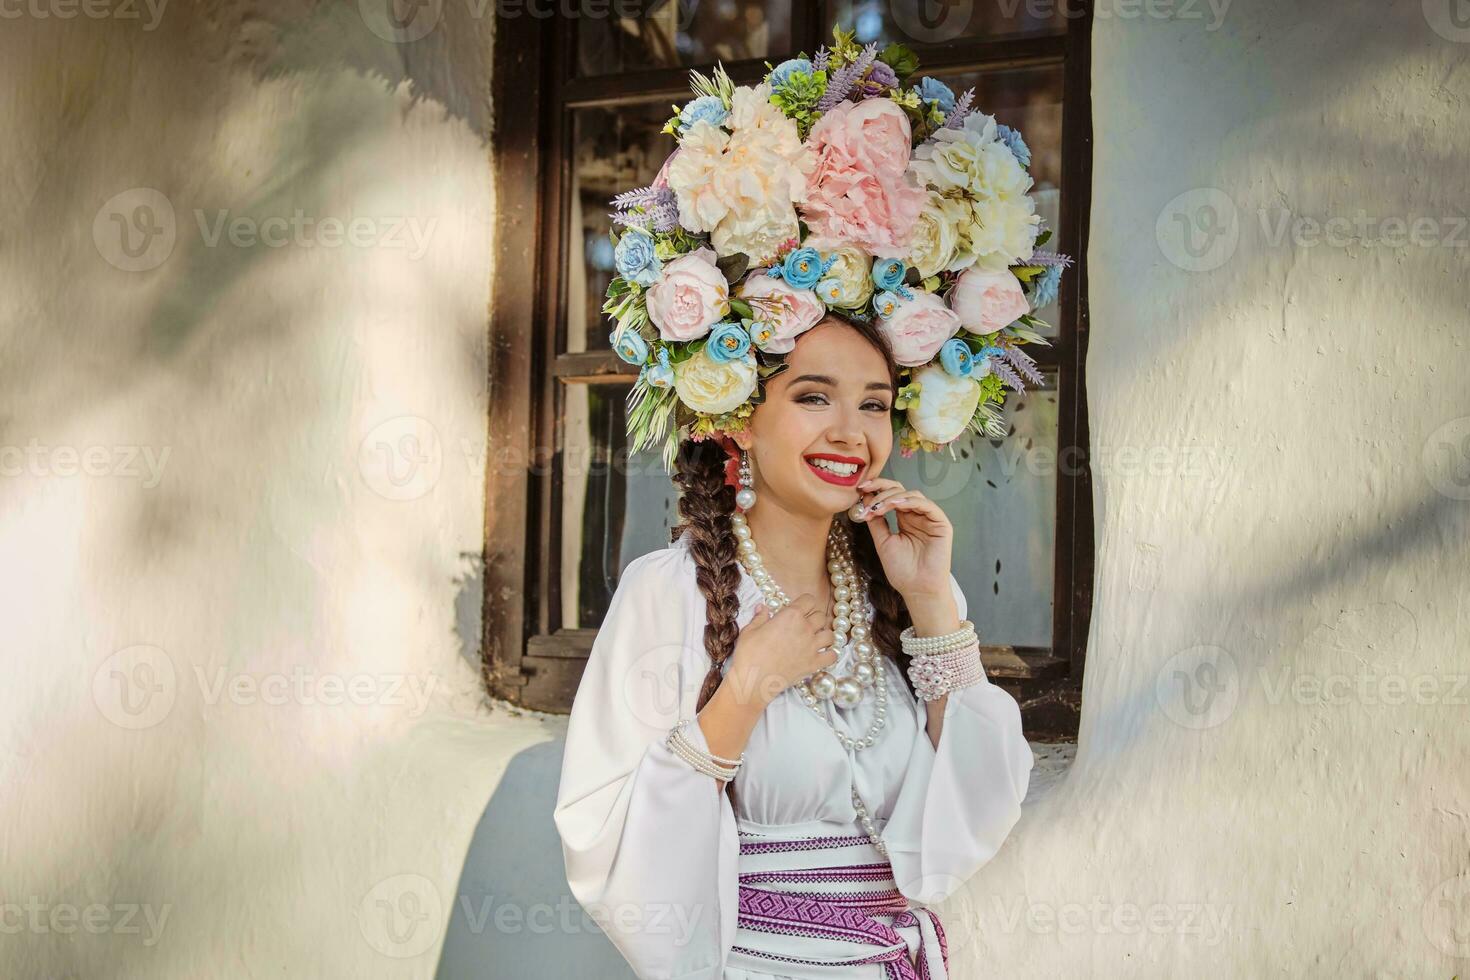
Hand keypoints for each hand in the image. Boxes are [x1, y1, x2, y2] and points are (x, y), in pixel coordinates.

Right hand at [723, 594, 838, 708]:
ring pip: (830, 635)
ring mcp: (812, 647)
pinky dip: (830, 655)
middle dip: (813, 618)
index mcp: (790, 615)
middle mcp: (805, 628)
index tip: (798, 609)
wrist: (753, 680)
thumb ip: (760, 617)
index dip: (804, 603)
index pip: (809, 599)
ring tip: (814, 639)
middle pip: (820, 616)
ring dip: (824, 635)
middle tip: (803, 625)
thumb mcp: (749, 630)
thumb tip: (762, 607)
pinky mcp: (814, 664)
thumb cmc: (749, 654)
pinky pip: (832, 656)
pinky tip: (821, 655)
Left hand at [851, 478, 953, 600]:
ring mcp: (930, 518)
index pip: (891, 495)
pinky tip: (896, 505)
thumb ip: (876, 521)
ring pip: (912, 495)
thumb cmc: (902, 570)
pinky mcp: (941, 524)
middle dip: (882, 488)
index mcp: (904, 518)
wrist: (917, 589)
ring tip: (878, 506)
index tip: (859, 488)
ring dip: (892, 497)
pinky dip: (910, 501)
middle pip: (901, 490)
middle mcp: (917, 515)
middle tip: (865, 492)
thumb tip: (865, 500)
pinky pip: (927, 505)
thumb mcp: (882, 542)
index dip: (877, 488)